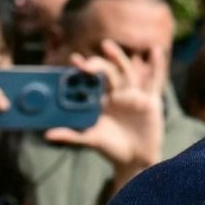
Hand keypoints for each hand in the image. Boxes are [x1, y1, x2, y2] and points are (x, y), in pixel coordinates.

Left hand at [49, 39, 164, 189]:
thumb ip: (70, 135)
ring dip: (118, 58)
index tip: (73, 59)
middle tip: (87, 62)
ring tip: (107, 46)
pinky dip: (157, 66)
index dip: (83, 69)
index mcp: (102, 100)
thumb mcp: (90, 139)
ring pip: (126, 72)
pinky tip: (155, 51)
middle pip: (108, 72)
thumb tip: (47, 134)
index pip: (91, 80)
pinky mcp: (150, 100)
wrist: (134, 159)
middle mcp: (117, 94)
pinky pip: (154, 81)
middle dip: (98, 64)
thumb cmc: (110, 148)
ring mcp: (133, 96)